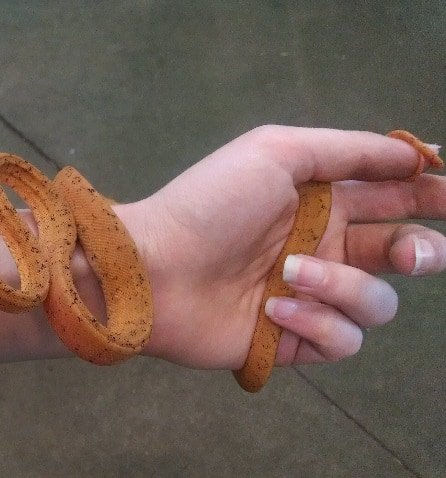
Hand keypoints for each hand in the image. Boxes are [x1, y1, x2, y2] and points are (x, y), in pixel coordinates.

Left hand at [127, 125, 445, 368]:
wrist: (154, 267)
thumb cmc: (209, 205)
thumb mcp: (275, 153)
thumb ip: (346, 151)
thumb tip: (412, 155)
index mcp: (319, 202)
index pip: (393, 198)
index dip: (431, 196)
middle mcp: (322, 248)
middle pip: (400, 254)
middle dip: (419, 252)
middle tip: (410, 252)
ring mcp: (308, 296)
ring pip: (376, 304)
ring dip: (342, 288)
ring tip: (290, 274)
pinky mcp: (294, 339)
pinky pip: (342, 340)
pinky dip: (315, 324)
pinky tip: (272, 309)